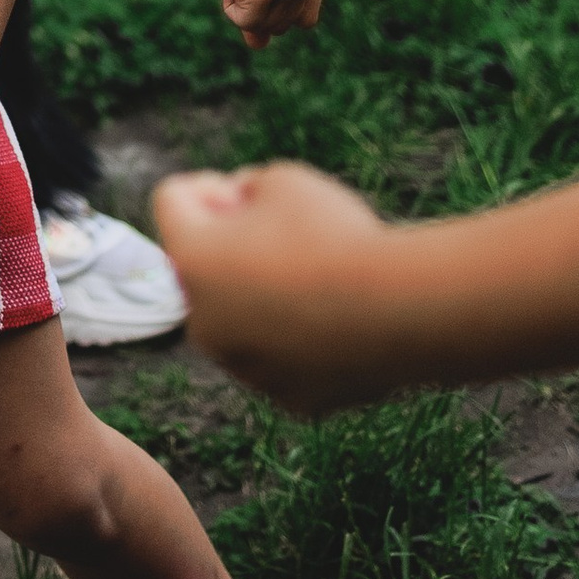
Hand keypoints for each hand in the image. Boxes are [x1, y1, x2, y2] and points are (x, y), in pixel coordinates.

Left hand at [151, 161, 396, 414]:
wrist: (406, 310)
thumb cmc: (339, 235)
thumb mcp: (284, 179)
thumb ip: (247, 189)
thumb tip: (241, 211)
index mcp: (191, 262)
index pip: (172, 202)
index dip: (211, 186)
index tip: (251, 193)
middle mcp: (203, 323)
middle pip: (205, 270)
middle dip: (235, 248)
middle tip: (292, 236)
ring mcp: (244, 369)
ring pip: (244, 320)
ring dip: (267, 298)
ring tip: (324, 281)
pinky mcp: (288, 399)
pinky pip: (286, 359)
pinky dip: (304, 340)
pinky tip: (343, 323)